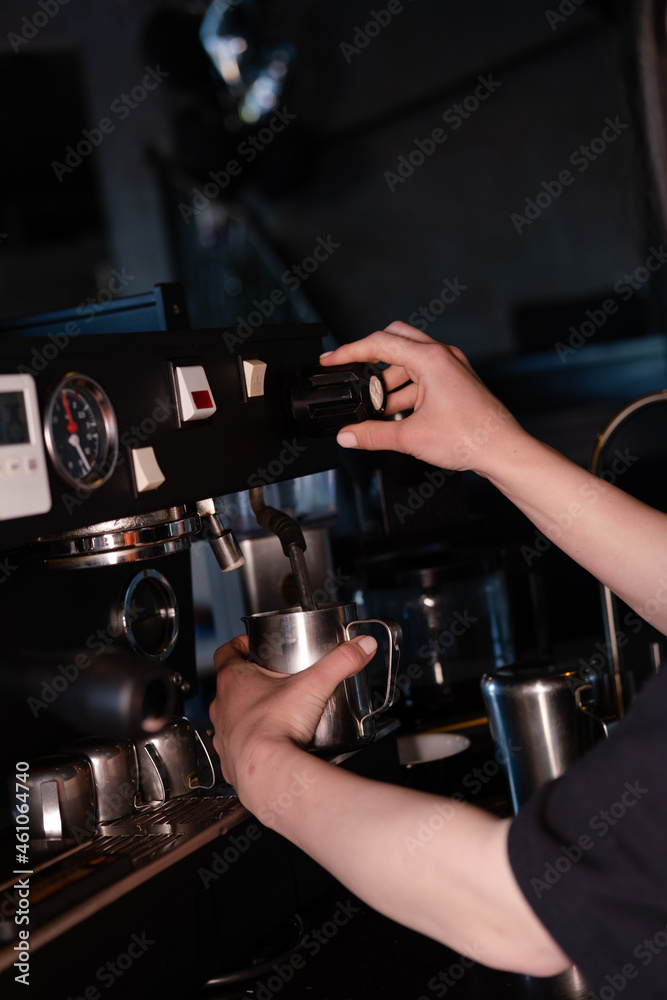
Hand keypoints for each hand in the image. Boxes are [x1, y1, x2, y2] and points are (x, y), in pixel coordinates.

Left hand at [209, 633, 376, 796]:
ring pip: (232, 718)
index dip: (238, 645)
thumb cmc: (276, 729)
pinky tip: (271, 746)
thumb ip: (340, 662)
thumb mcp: (314, 686)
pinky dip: (251, 744)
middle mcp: (222, 708)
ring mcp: (223, 735)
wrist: (267, 775)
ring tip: (276, 714)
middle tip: (275, 681)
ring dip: (249, 714)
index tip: (250, 645)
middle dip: (252, 681)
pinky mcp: (230, 760)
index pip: (226, 652)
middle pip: (231, 686)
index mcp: (234, 681)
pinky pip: (237, 748)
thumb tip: (360, 646)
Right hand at [321, 321, 525, 476]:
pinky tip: (396, 412)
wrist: (503, 450)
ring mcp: (452, 367)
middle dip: (370, 357)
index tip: (331, 360)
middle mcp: (442, 356)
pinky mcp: (457, 381)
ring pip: (409, 360)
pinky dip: (406, 389)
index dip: (349, 352)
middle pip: (395, 340)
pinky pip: (423, 375)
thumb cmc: (470, 437)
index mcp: (430, 359)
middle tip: (352, 373)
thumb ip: (373, 434)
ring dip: (389, 380)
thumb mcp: (411, 437)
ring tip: (375, 407)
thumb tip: (348, 435)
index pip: (379, 343)